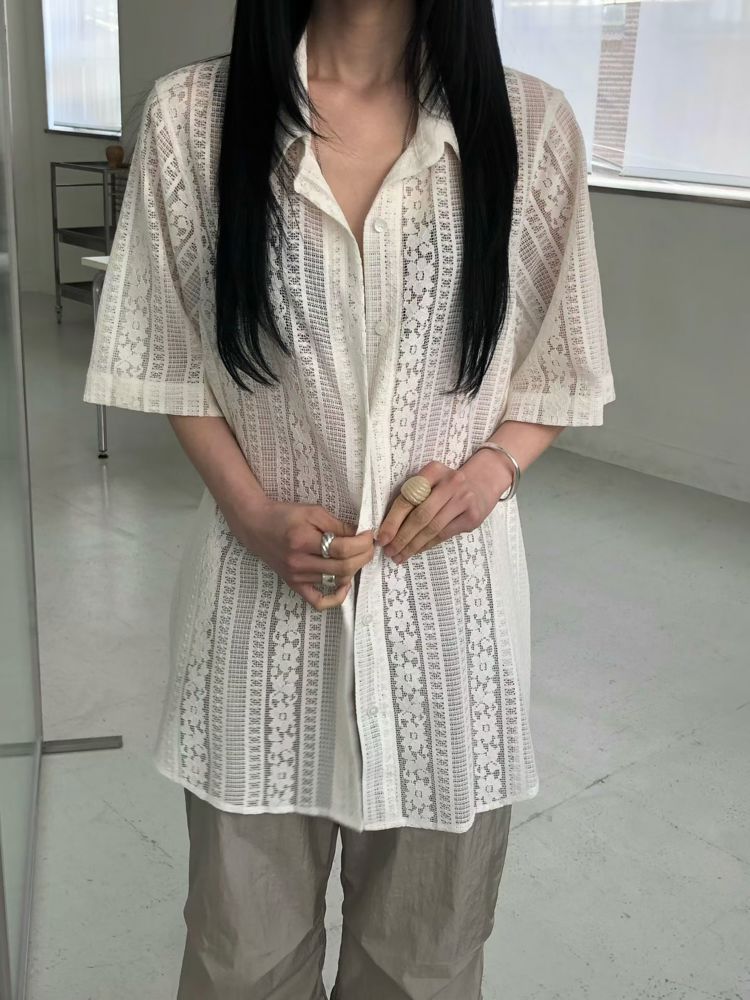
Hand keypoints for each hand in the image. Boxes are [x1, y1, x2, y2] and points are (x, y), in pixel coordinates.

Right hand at [241, 500, 374, 610]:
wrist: (256, 525)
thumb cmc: (284, 515)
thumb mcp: (313, 512)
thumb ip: (337, 525)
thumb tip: (359, 535)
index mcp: (303, 541)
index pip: (342, 549)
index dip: (362, 543)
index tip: (370, 535)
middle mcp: (299, 562)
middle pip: (343, 567)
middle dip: (364, 556)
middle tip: (370, 545)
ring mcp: (297, 576)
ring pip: (336, 580)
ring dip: (354, 569)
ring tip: (357, 555)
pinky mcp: (294, 584)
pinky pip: (318, 601)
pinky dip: (335, 598)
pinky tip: (345, 585)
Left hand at [375, 455, 509, 564]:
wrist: (482, 483)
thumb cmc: (447, 485)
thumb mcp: (431, 481)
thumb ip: (412, 497)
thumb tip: (387, 528)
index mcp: (433, 471)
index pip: (408, 499)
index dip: (392, 521)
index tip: (381, 538)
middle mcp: (450, 483)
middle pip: (420, 516)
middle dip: (402, 537)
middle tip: (389, 551)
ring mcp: (464, 499)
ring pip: (432, 528)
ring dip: (413, 545)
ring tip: (400, 555)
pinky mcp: (472, 516)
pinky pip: (444, 534)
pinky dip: (427, 544)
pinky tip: (417, 550)